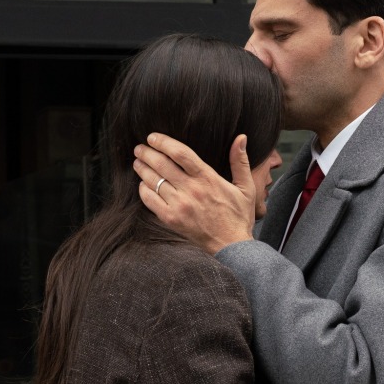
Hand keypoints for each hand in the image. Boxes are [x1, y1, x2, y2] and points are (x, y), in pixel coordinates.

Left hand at [134, 133, 255, 253]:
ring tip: (138, 162)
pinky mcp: (171, 219)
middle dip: (147, 153)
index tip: (153, 137)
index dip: (163, 142)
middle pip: (162, 164)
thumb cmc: (239, 216)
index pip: (180, 153)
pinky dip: (143, 189)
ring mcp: (179, 205)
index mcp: (207, 178)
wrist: (232, 246)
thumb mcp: (246, 187)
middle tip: (139, 148)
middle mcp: (191, 190)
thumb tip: (241, 137)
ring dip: (142, 169)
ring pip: (153, 181)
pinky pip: (150, 200)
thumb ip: (240, 161)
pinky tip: (143, 184)